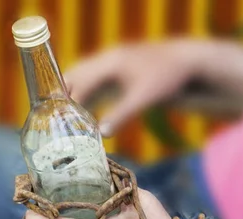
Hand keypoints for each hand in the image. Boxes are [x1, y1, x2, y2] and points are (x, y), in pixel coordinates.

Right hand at [64, 40, 204, 135]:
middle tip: (53, 121)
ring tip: (65, 121)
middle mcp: (107, 59)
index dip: (66, 102)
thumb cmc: (167, 79)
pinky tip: (87, 114)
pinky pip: (97, 82)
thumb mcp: (145, 99)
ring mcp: (113, 63)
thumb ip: (122, 115)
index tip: (56, 121)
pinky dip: (89, 96)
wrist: (188, 62)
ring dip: (75, 96)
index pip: (78, 82)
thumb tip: (102, 134)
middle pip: (75, 76)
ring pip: (84, 78)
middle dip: (63, 97)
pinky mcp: (121, 70)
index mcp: (109, 63)